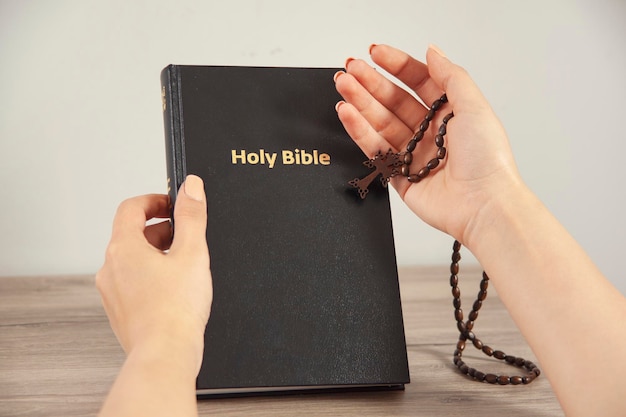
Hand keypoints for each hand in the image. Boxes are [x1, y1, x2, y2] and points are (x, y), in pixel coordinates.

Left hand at [96, 175, 211, 373]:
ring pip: (133, 260)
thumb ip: (192, 215)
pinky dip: (152, 277)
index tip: (172, 205)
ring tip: (184, 266)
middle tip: (186, 238)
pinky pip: (133, 283)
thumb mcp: (193, 252)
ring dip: (157, 254)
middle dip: (161, 230)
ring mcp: (112, 292)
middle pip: (132, 234)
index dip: (154, 201)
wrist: (166, 354)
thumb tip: (190, 187)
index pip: (130, 208)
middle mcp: (110, 268)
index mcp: (123, 248)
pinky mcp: (120, 311)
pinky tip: (175, 290)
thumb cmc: (176, 310)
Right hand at [334, 44, 525, 246]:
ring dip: (360, 102)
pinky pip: (375, 149)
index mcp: (451, 113)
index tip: (375, 53)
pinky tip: (347, 112)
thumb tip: (432, 51)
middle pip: (394, 101)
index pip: (419, 82)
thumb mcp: (474, 107)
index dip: (396, 65)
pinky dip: (359, 130)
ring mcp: (414, 153)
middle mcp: (431, 132)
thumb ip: (451, 76)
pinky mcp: (399, 176)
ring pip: (380, 122)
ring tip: (342, 85)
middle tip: (350, 69)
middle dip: (371, 83)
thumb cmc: (487, 160)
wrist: (483, 205)